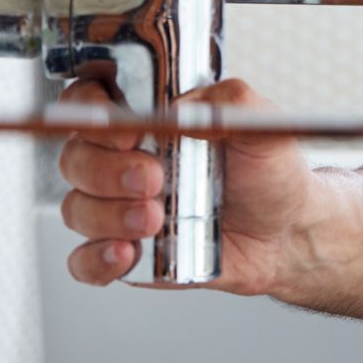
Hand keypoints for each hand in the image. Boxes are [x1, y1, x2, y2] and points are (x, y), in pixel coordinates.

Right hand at [56, 76, 320, 293]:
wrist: (287, 233)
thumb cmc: (268, 174)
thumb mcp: (261, 126)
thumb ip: (230, 101)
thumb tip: (183, 108)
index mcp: (147, 121)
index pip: (88, 101)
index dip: (90, 112)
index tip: (127, 132)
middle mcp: (124, 161)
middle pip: (75, 158)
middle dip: (106, 171)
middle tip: (152, 180)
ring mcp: (120, 209)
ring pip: (77, 209)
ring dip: (108, 216)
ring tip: (155, 218)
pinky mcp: (127, 252)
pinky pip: (84, 261)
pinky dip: (96, 259)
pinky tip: (128, 252)